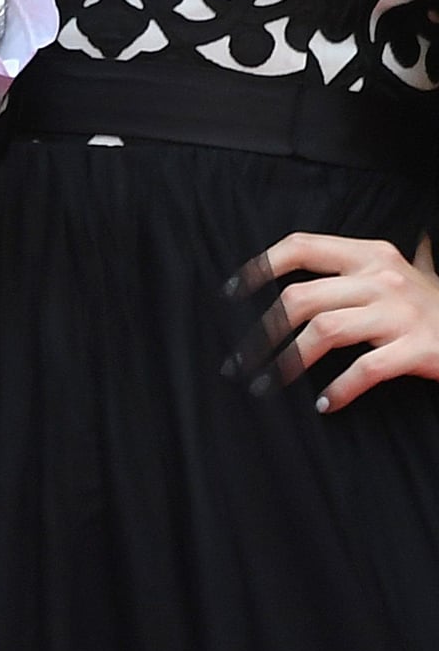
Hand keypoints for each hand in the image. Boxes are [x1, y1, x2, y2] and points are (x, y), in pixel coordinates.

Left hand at [231, 232, 438, 411]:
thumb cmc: (431, 306)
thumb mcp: (395, 274)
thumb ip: (350, 270)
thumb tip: (288, 270)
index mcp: (370, 254)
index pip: (301, 246)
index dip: (260, 267)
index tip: (231, 293)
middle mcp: (383, 278)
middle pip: (301, 298)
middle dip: (263, 331)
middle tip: (241, 360)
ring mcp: (402, 313)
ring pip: (324, 331)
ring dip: (288, 361)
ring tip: (268, 383)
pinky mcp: (420, 349)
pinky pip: (366, 369)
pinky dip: (339, 389)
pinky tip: (324, 404)